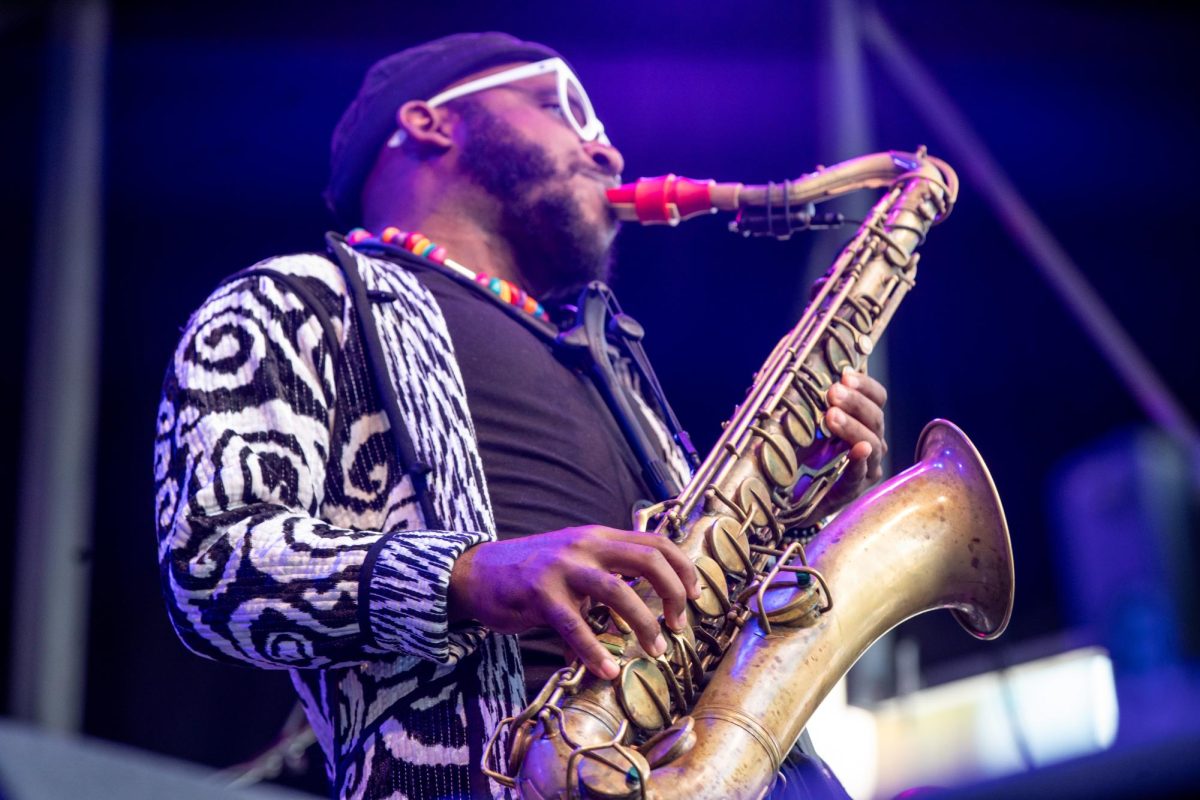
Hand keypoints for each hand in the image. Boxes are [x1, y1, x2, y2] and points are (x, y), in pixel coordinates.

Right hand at [448, 526, 700, 679]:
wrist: (475, 572)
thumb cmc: (529, 572)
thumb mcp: (573, 561)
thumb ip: (606, 575)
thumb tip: (641, 607)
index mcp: (598, 537)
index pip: (655, 542)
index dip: (682, 568)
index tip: (695, 595)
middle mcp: (585, 545)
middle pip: (648, 559)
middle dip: (673, 593)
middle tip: (678, 624)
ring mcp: (562, 568)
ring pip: (618, 591)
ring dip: (643, 623)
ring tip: (654, 648)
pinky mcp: (540, 594)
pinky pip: (575, 626)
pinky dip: (595, 650)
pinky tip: (606, 670)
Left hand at [795, 369, 888, 523]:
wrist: (783, 497)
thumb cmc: (796, 453)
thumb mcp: (802, 423)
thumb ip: (806, 401)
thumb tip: (797, 372)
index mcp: (860, 422)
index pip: (876, 399)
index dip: (865, 386)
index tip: (845, 375)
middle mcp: (869, 443)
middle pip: (875, 418)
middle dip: (855, 403)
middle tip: (833, 393)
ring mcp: (865, 468)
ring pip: (872, 444)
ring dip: (853, 427)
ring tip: (832, 416)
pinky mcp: (852, 490)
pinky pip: (859, 475)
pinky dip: (859, 462)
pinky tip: (858, 450)